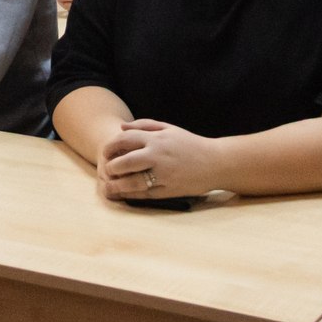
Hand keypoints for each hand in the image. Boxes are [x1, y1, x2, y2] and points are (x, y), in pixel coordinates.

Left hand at [97, 120, 214, 201]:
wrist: (216, 163)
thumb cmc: (191, 144)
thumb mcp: (169, 128)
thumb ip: (144, 125)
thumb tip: (121, 127)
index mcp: (156, 139)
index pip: (124, 140)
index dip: (111, 146)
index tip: (106, 152)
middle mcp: (157, 156)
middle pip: (124, 162)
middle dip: (111, 167)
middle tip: (108, 169)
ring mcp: (163, 175)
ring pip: (132, 182)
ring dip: (116, 186)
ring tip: (108, 187)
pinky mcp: (168, 190)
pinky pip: (144, 195)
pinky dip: (131, 196)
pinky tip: (124, 195)